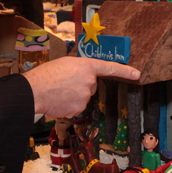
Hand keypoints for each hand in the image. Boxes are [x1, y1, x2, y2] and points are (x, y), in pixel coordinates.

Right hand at [23, 57, 139, 117]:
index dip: (125, 71)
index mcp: (86, 66)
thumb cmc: (46, 75)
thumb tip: (84, 78)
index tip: (137, 74)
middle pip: (91, 86)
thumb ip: (79, 69)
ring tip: (58, 91)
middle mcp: (89, 81)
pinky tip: (58, 100)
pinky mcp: (79, 109)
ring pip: (83, 97)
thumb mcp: (65, 64)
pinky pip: (77, 107)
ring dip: (73, 96)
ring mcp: (85, 96)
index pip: (110, 68)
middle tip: (63, 83)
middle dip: (80, 86)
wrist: (34, 91)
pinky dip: (68, 105)